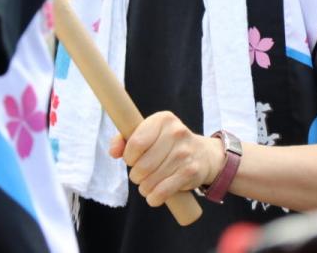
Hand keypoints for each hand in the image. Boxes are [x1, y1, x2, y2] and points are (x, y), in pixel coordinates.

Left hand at [109, 111, 226, 207]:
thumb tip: (113, 152)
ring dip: (144, 188)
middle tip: (139, 175)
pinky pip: (163, 192)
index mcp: (163, 119)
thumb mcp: (149, 133)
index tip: (132, 160)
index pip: (136, 143)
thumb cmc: (167, 144)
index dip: (129, 157)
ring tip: (147, 184)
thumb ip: (126, 139)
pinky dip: (154, 198)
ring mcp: (185, 153)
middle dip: (136, 175)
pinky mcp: (190, 172)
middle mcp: (176, 133)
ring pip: (151, 180)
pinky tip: (153, 195)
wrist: (203, 154)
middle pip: (142, 165)